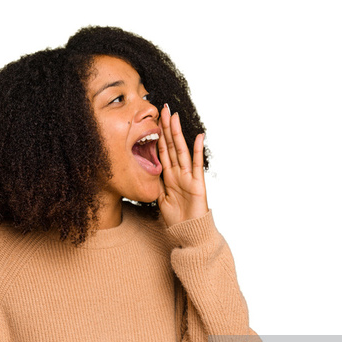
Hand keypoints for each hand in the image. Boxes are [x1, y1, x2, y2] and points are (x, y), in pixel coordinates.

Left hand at [157, 104, 208, 226]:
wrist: (188, 232)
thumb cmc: (176, 218)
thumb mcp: (159, 198)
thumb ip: (154, 184)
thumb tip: (143, 172)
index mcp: (168, 175)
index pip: (161, 151)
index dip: (157, 136)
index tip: (154, 120)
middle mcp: (178, 172)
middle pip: (170, 146)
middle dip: (166, 128)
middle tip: (164, 109)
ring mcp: (188, 176)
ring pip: (181, 150)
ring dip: (177, 133)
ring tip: (175, 116)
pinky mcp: (197, 183)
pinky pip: (197, 164)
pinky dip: (198, 150)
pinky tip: (198, 136)